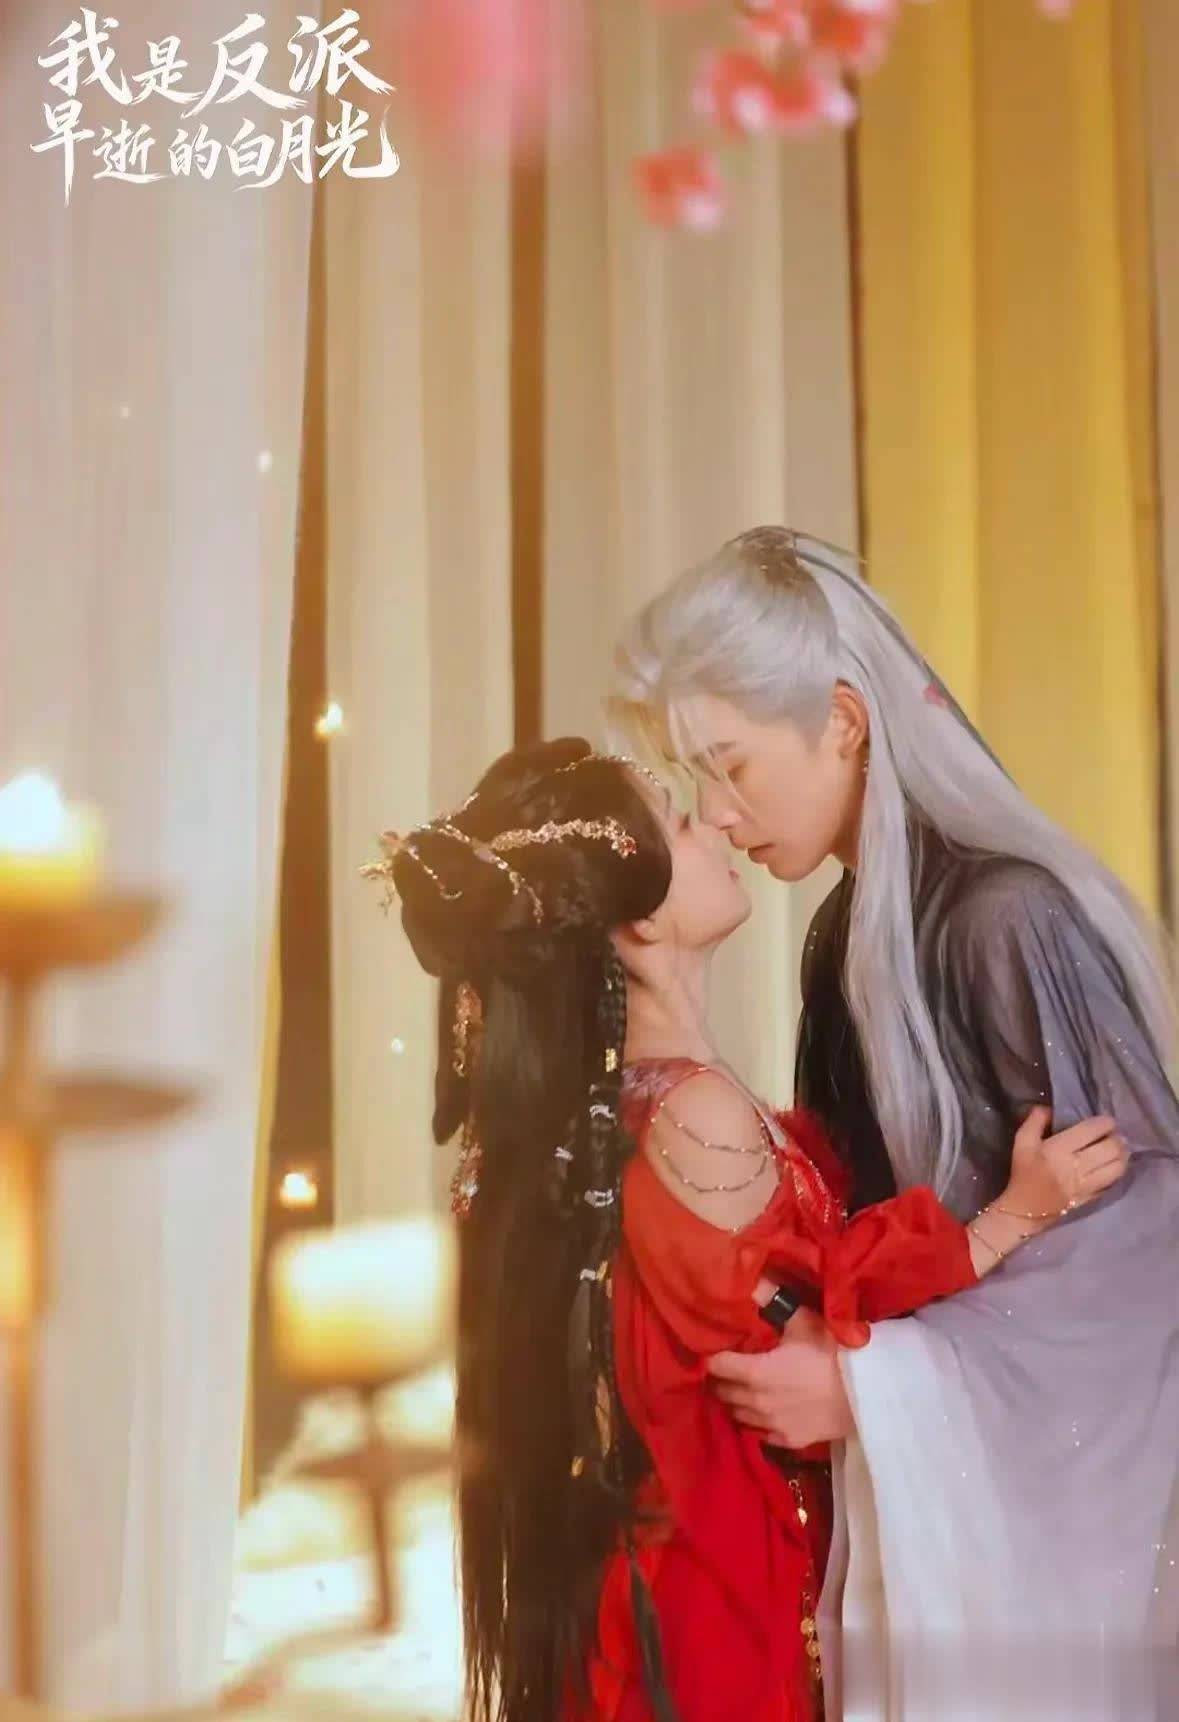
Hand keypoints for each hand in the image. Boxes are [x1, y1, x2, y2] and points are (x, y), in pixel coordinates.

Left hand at [708, 1307, 853, 1447]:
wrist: (866, 1394)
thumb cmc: (831, 1352)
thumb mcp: (801, 1320)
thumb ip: (770, 1298)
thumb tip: (748, 1278)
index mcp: (754, 1372)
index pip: (716, 1366)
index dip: (712, 1355)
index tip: (714, 1348)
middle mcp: (755, 1401)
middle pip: (722, 1391)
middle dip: (721, 1378)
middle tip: (727, 1367)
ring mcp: (770, 1424)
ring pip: (737, 1414)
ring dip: (735, 1401)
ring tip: (742, 1388)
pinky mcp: (787, 1440)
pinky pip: (760, 1433)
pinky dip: (755, 1422)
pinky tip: (763, 1410)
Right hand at [1003, 1105, 1127, 1222]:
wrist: (1024, 1210)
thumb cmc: (1023, 1174)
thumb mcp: (1022, 1143)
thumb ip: (1035, 1121)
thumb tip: (1050, 1109)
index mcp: (1058, 1149)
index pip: (1091, 1130)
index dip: (1105, 1123)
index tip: (1106, 1121)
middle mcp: (1076, 1166)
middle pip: (1110, 1148)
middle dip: (1117, 1138)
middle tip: (1115, 1135)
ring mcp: (1086, 1184)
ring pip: (1117, 1167)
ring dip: (1123, 1155)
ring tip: (1120, 1149)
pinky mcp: (1092, 1198)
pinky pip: (1113, 1182)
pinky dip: (1118, 1171)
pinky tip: (1115, 1166)